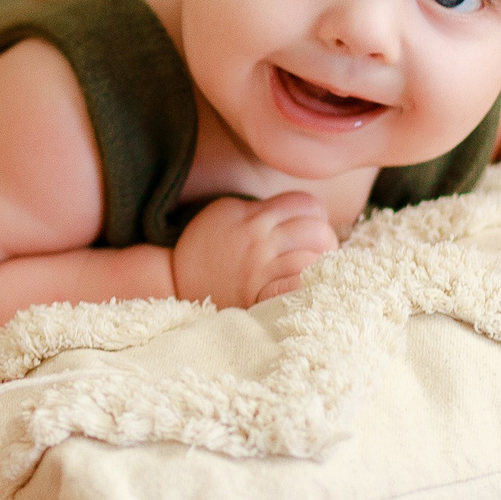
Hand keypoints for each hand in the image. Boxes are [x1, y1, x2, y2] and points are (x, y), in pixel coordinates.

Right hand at [173, 192, 340, 307]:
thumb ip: (261, 209)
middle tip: (319, 250)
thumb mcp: (227, 213)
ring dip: (320, 265)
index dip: (316, 213)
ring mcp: (259, 269)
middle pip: (316, 230)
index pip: (305, 204)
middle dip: (325, 239)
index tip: (312, 225)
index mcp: (254, 216)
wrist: (175, 279)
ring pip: (311, 260)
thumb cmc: (205, 246)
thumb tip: (297, 212)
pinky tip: (305, 287)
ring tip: (314, 269)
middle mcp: (259, 240)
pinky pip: (296, 287)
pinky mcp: (258, 295)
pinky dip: (307, 286)